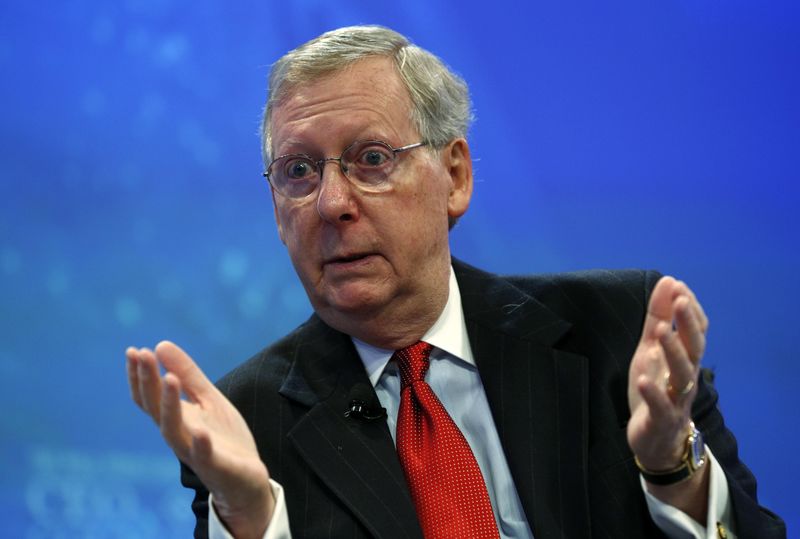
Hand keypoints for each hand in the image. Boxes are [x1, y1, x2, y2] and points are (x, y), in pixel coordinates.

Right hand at [126, 341, 273, 538]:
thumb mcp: (208, 399)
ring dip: (170, 405)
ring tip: (169, 378)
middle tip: (142, 354)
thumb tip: (160, 345)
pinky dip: (201, 445)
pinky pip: (204, 457)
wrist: (246, 479)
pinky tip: (200, 430)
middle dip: (148, 381)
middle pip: (156, 408)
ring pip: (174, 430)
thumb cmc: (223, 438)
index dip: (140, 375)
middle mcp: (179, 435)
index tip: (134, 351)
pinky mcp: (216, 467)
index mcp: (176, 418)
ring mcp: (195, 452)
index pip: (149, 397)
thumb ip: (188, 375)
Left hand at [627, 276, 708, 470]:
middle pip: (694, 348)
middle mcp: (685, 376)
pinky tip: (645, 379)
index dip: (689, 309)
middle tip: (679, 300)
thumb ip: (658, 318)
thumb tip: (668, 282)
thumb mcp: (650, 350)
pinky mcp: (662, 419)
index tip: (678, 286)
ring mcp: (677, 398)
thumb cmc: (656, 389)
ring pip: (681, 374)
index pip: (696, 330)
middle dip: (688, 323)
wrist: (656, 439)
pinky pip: (662, 406)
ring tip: (661, 330)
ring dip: (672, 350)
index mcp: (684, 358)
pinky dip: (654, 392)